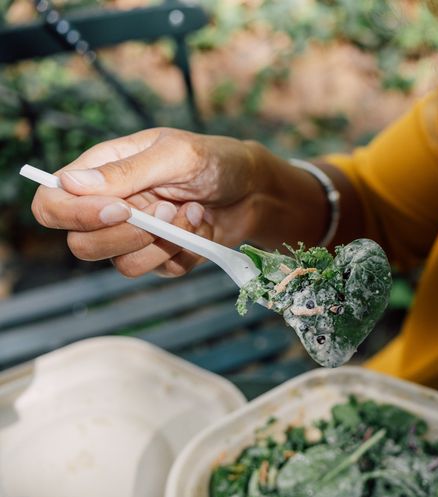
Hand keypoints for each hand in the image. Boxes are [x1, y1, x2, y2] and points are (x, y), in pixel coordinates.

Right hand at [30, 128, 262, 276]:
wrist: (256, 188)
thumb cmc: (215, 160)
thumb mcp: (175, 155)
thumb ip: (126, 171)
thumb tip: (70, 182)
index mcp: (101, 174)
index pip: (52, 204)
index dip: (74, 215)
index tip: (119, 209)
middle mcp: (111, 208)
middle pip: (82, 245)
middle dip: (129, 235)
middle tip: (167, 210)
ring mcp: (136, 236)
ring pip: (123, 266)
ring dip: (165, 243)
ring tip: (192, 212)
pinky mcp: (163, 257)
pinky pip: (161, 271)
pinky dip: (187, 252)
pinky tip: (203, 225)